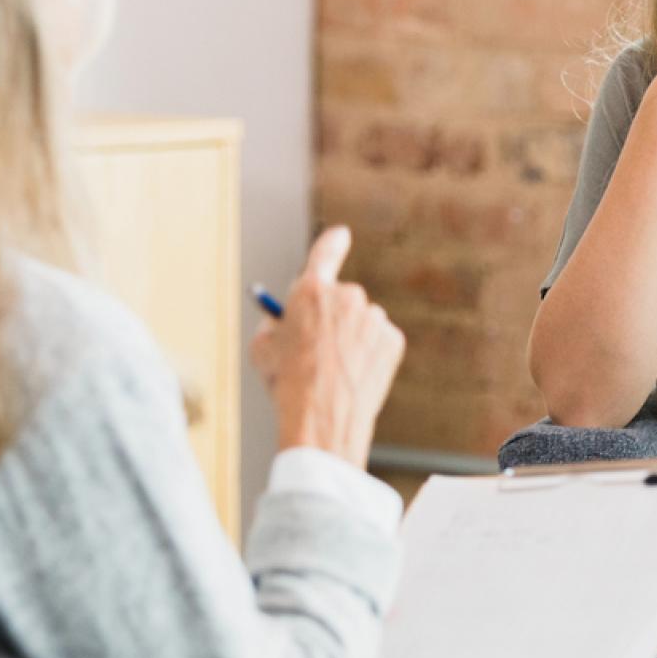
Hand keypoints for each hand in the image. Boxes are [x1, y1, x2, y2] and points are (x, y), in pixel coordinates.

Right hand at [249, 226, 405, 468]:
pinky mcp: (393, 340)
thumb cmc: (286, 384)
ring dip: (350, 337)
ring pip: (360, 322)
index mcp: (310, 289)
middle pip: (340, 297)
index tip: (340, 235)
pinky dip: (369, 354)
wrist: (322, 422)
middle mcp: (347, 295)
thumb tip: (284, 317)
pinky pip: (378, 341)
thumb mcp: (263, 348)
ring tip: (334, 371)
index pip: (326, 251)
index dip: (333, 242)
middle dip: (330, 316)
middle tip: (317, 345)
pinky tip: (354, 376)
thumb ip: (274, 322)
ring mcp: (374, 317)